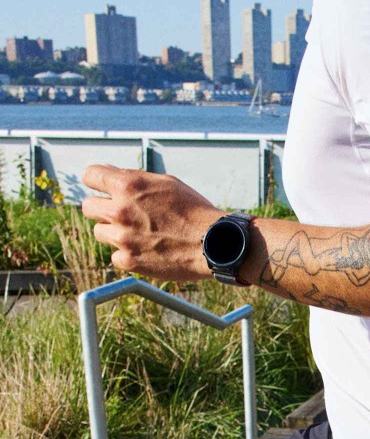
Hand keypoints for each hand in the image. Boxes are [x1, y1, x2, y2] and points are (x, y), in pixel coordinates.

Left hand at [80, 164, 222, 281]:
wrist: (213, 244)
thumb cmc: (193, 211)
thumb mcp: (165, 183)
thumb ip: (135, 180)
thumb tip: (110, 177)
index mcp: (128, 185)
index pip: (90, 176)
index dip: (97, 182)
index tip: (103, 189)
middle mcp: (120, 210)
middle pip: (88, 207)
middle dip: (102, 209)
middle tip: (121, 215)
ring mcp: (122, 238)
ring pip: (100, 233)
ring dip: (115, 233)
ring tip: (139, 235)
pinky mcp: (129, 261)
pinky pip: (115, 257)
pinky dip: (128, 255)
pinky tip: (147, 251)